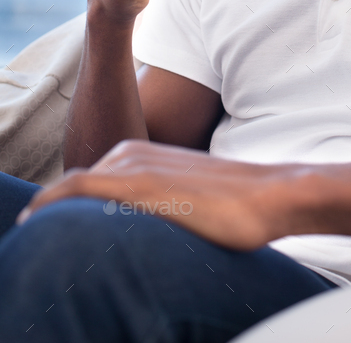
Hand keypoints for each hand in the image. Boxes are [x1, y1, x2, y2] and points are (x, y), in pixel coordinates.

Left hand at [17, 141, 314, 249]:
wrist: (268, 194)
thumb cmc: (234, 203)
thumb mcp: (185, 197)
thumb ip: (156, 201)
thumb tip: (149, 222)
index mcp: (139, 156)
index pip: (86, 183)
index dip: (64, 208)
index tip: (56, 232)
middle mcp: (130, 153)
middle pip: (75, 187)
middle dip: (56, 211)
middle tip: (41, 242)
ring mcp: (132, 164)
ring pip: (72, 188)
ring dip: (51, 209)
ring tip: (36, 238)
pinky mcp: (136, 181)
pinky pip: (77, 188)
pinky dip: (51, 201)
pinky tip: (35, 221)